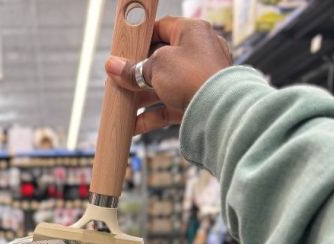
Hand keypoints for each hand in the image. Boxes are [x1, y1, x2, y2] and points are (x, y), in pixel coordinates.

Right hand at [104, 17, 232, 134]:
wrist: (220, 112)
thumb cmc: (194, 78)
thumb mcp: (156, 67)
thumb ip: (133, 69)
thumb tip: (113, 66)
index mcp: (192, 31)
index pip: (161, 28)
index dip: (140, 39)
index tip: (124, 50)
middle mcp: (199, 52)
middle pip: (160, 60)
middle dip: (137, 73)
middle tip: (118, 79)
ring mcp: (199, 79)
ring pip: (164, 85)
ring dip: (141, 96)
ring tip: (122, 104)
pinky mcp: (198, 101)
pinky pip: (170, 106)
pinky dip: (152, 116)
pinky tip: (134, 125)